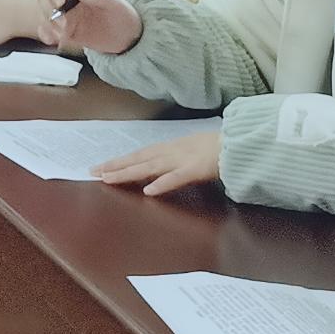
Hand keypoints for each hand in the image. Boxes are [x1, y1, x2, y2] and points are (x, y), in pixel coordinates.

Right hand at [38, 0, 144, 54]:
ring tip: (61, 36)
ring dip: (47, 25)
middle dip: (49, 12)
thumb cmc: (124, 16)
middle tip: (63, 25)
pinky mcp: (63, 30)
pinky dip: (45, 34)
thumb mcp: (116, 5)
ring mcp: (64, 15)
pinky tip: (53, 40)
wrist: (128, 37)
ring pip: (43, 14)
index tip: (59, 3)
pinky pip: (46, 30)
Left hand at [92, 129, 223, 196]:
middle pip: (138, 159)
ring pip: (149, 167)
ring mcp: (183, 159)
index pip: (140, 154)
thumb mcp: (192, 151)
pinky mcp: (197, 169)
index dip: (120, 161)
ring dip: (128, 173)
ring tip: (108, 179)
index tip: (101, 167)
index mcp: (171, 148)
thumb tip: (160, 172)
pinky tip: (149, 191)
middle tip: (92, 172)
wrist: (241, 142)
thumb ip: (176, 160)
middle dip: (115, 166)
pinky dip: (162, 183)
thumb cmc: (218, 148)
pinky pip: (177, 177)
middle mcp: (171, 151)